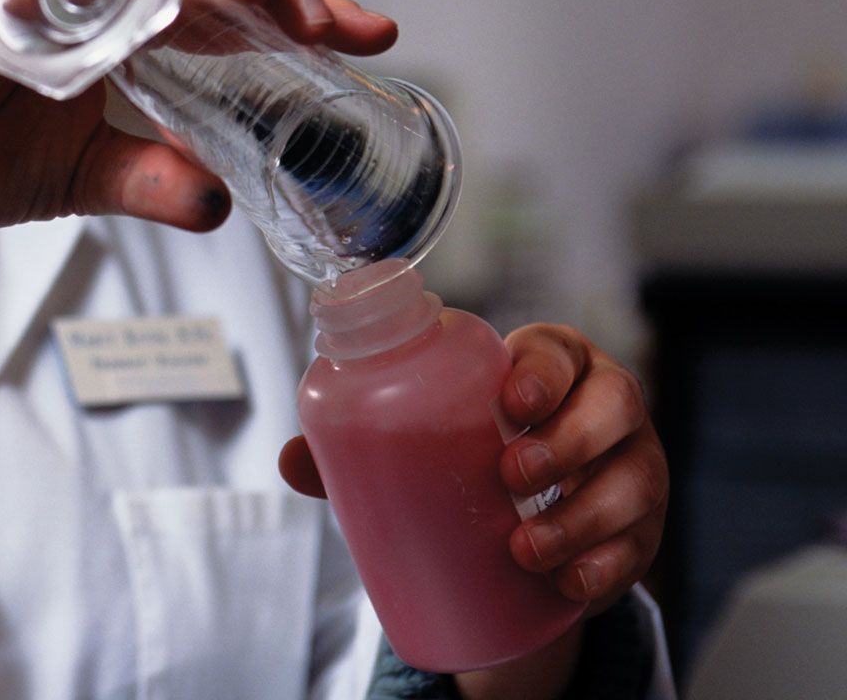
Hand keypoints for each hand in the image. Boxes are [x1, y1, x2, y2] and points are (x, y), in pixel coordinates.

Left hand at [279, 324, 667, 608]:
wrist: (523, 521)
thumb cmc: (469, 452)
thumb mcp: (425, 440)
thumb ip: (358, 444)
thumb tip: (290, 459)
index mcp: (550, 365)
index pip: (560, 349)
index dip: (544, 370)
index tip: (509, 402)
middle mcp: (604, 406)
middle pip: (615, 404)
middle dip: (568, 441)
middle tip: (510, 477)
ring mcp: (633, 465)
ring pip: (635, 479)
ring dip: (582, 516)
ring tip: (525, 548)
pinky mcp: (643, 528)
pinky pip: (641, 546)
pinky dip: (606, 567)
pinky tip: (568, 583)